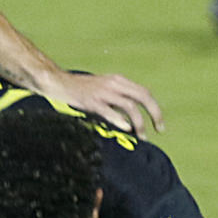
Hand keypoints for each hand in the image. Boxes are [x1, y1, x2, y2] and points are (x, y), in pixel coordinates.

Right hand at [46, 70, 164, 136]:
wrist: (58, 82)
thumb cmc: (81, 89)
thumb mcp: (104, 89)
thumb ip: (118, 100)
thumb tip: (132, 119)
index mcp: (118, 81)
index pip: (144, 92)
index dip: (155, 108)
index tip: (158, 124)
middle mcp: (114, 84)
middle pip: (143, 96)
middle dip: (155, 114)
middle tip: (159, 130)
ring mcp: (103, 92)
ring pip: (130, 106)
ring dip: (139, 122)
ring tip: (142, 136)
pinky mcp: (92, 101)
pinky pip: (109, 111)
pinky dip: (120, 120)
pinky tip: (127, 129)